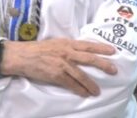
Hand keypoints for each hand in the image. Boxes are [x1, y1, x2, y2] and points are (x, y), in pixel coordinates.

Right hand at [0, 38, 116, 96]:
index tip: (113, 50)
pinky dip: (79, 89)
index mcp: (67, 43)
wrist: (22, 56)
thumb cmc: (38, 49)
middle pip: (89, 58)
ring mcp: (62, 64)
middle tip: (114, 70)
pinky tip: (85, 93)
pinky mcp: (56, 74)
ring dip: (91, 83)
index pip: (88, 45)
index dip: (101, 47)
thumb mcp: (55, 43)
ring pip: (81, 74)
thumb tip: (80, 52)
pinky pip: (71, 84)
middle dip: (103, 64)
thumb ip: (68, 47)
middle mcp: (67, 52)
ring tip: (97, 91)